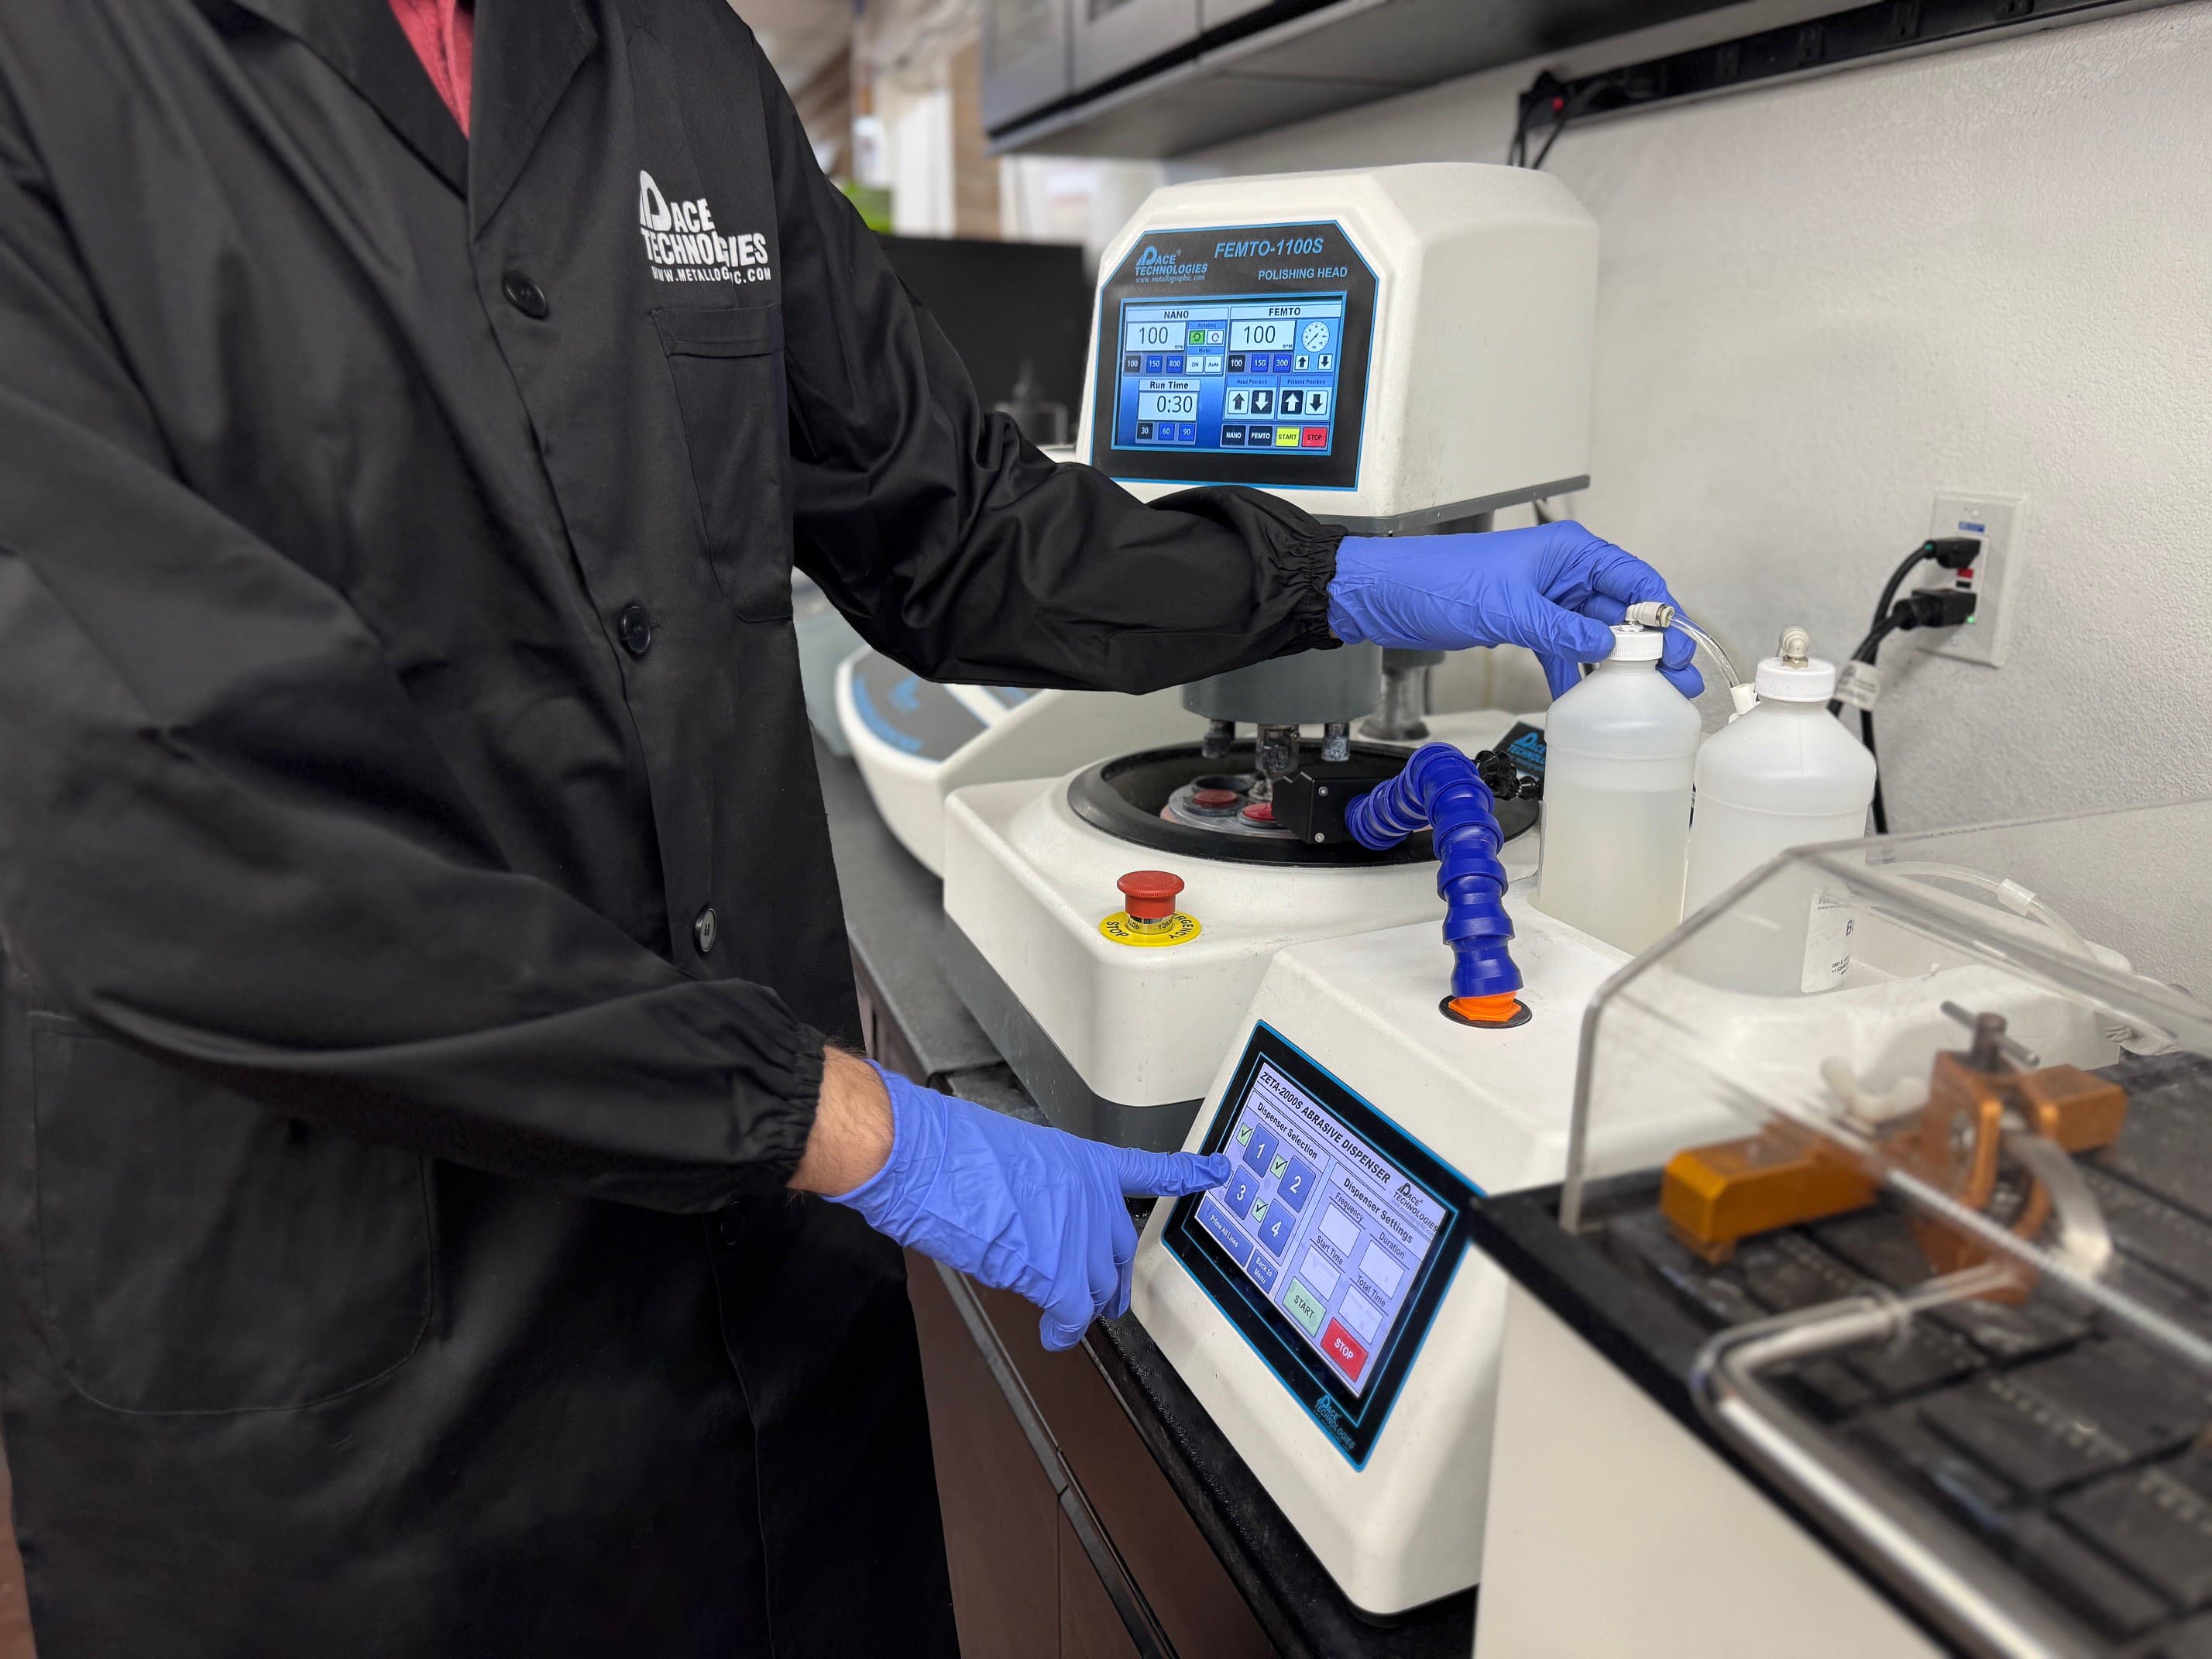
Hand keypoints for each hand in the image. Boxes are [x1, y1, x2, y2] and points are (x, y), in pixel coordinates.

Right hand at [825, 1060, 1229, 1349]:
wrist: (932, 1161)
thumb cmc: (953, 1154)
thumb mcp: (1013, 1159)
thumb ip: (1041, 1190)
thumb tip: (1035, 1223)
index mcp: (1083, 1162)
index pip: (1149, 1169)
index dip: (1187, 1173)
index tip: (1218, 1171)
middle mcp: (1093, 1198)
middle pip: (1118, 1250)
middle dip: (1109, 1278)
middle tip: (1101, 1298)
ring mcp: (1080, 1236)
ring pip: (1097, 1287)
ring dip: (1081, 1306)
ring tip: (1062, 1316)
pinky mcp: (1059, 1273)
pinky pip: (1071, 1315)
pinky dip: (1062, 1330)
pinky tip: (1052, 1335)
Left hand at [1327, 520, 1703, 698]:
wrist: (1386, 594)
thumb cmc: (1438, 580)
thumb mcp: (1509, 608)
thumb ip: (1561, 630)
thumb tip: (1606, 646)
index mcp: (1568, 552)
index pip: (1633, 579)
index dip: (1661, 613)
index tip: (1678, 648)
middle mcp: (1562, 572)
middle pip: (1620, 610)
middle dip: (1650, 647)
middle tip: (1677, 682)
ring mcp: (1543, 599)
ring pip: (1593, 633)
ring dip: (1617, 664)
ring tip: (1648, 698)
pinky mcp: (1522, 622)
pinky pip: (1560, 649)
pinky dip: (1572, 672)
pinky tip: (1586, 698)